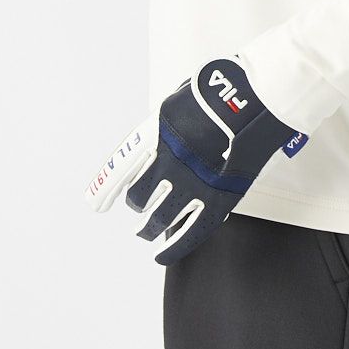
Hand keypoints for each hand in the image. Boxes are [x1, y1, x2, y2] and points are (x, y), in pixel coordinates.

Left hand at [84, 55, 306, 264]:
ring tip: (146, 233)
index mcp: (156, 135)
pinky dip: (174, 247)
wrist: (253, 98)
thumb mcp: (179, 101)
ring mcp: (192, 184)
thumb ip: (164, 126)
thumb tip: (155, 142)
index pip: (121, 170)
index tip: (95, 203)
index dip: (105, 189)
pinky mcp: (216, 199)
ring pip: (160, 218)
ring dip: (149, 228)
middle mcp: (168, 163)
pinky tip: (163, 255)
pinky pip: (190, 232)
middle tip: (139, 208)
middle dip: (138, 203)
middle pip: (140, 195)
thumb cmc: (221, 92)